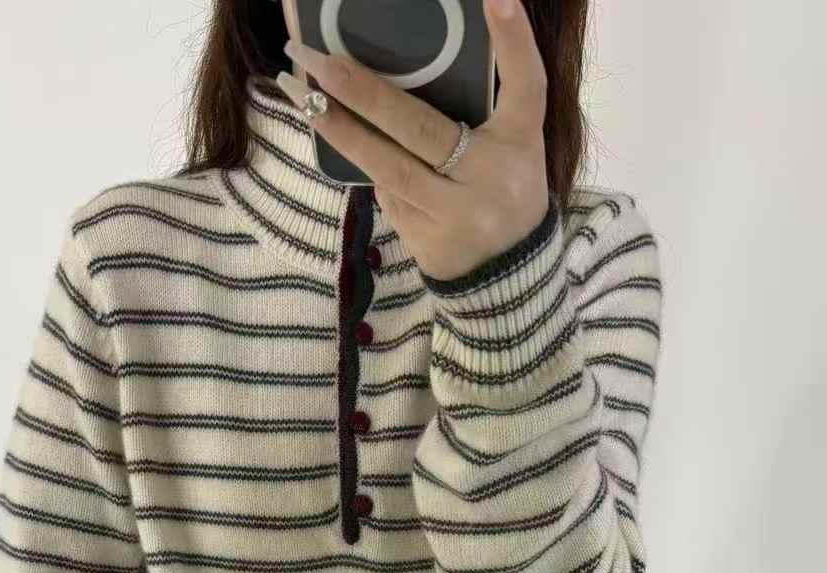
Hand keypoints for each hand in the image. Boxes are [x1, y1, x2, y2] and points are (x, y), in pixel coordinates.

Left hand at [277, 0, 549, 282]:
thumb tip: (397, 75)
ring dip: (341, 131)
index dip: (513, 40)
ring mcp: (457, 216)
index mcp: (520, 143)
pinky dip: (373, 172)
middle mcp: (491, 178)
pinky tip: (357, 151)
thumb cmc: (503, 190)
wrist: (508, 278)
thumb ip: (476, 107)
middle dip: (364, 93)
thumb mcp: (509, 145)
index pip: (525, 84)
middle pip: (421, 130)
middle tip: (318, 60)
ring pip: (389, 168)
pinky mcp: (430, 244)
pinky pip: (389, 196)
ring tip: (301, 95)